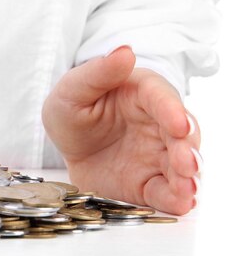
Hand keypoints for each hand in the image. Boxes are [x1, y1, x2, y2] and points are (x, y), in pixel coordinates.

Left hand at [42, 46, 200, 214]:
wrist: (66, 144)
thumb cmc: (72, 108)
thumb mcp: (72, 89)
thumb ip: (97, 72)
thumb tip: (124, 51)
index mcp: (142, 93)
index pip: (162, 97)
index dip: (172, 110)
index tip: (178, 124)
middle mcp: (158, 123)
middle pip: (182, 135)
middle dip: (187, 150)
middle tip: (186, 164)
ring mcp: (157, 154)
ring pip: (182, 165)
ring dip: (189, 177)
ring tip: (187, 189)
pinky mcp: (151, 182)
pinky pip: (167, 192)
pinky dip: (176, 199)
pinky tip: (181, 204)